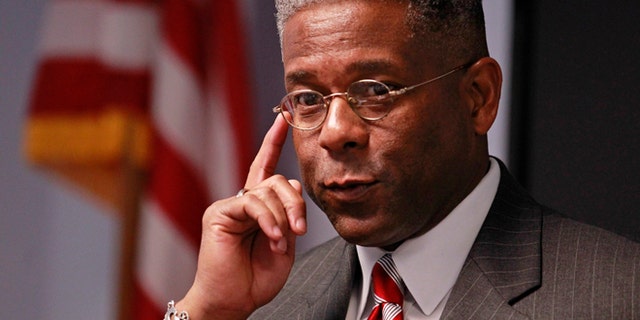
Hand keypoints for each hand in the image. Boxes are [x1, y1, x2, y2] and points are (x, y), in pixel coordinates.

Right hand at [177, 116, 306, 318]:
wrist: (233, 300)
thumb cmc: (257, 276)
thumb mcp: (285, 242)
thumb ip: (288, 214)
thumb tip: (293, 187)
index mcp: (259, 206)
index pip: (266, 166)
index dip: (273, 142)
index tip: (284, 118)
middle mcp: (243, 200)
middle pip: (277, 180)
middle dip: (295, 202)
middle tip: (300, 229)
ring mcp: (229, 205)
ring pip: (267, 190)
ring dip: (282, 218)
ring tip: (281, 243)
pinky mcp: (219, 213)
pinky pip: (252, 203)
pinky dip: (267, 221)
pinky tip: (272, 239)